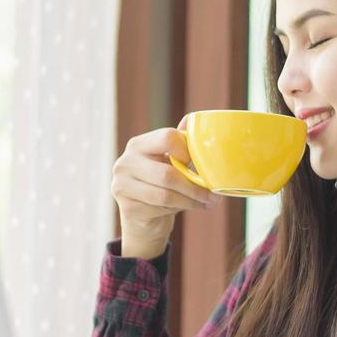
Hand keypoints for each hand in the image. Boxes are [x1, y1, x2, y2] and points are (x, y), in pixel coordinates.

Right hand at [111, 116, 219, 257]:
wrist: (142, 216)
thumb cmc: (160, 183)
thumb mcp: (170, 161)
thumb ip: (180, 144)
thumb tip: (191, 120)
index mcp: (138, 145)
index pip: (167, 138)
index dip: (187, 151)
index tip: (199, 164)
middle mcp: (125, 162)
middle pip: (167, 174)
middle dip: (195, 187)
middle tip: (214, 196)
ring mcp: (122, 186)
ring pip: (165, 195)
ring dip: (191, 201)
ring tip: (207, 203)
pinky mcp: (127, 208)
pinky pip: (160, 210)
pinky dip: (177, 210)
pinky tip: (184, 208)